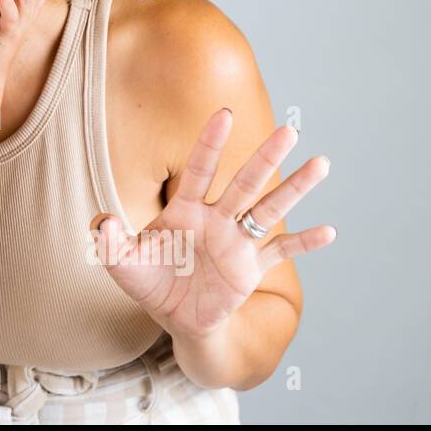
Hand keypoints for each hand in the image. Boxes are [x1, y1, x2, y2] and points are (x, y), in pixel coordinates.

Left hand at [91, 108, 335, 340]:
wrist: (175, 316)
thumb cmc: (149, 281)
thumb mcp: (122, 262)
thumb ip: (109, 240)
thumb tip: (101, 221)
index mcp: (185, 210)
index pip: (199, 170)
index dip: (211, 144)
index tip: (225, 114)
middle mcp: (216, 219)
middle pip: (244, 183)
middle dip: (266, 158)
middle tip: (289, 130)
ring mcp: (236, 242)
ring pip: (269, 209)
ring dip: (295, 188)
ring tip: (321, 164)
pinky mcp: (250, 269)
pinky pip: (280, 252)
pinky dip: (304, 244)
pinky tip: (329, 231)